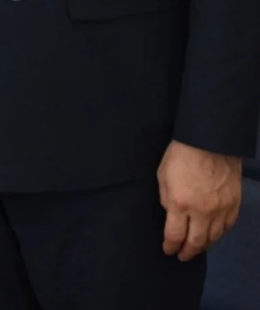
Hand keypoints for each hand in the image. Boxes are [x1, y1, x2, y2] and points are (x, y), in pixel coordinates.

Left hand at [159, 140, 242, 260]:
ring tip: (196, 248)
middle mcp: (202, 212)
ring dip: (204, 246)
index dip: (171, 246)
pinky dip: (220, 234)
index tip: (168, 250)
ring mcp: (221, 209)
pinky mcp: (234, 204)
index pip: (175, 235)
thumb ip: (166, 198)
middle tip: (182, 256)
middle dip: (187, 252)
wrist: (210, 142)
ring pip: (214, 237)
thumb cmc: (180, 155)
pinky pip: (228, 226)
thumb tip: (170, 213)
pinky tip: (214, 235)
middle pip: (196, 242)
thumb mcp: (163, 176)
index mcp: (180, 204)